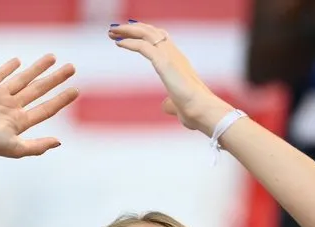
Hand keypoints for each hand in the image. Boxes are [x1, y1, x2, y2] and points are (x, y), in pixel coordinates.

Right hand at [0, 54, 78, 164]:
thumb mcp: (16, 148)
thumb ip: (38, 146)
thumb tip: (59, 142)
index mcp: (20, 122)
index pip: (46, 108)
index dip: (61, 99)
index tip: (76, 90)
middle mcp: (12, 107)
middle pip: (39, 90)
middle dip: (56, 79)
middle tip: (72, 68)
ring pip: (23, 78)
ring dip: (38, 68)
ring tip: (53, 57)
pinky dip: (8, 68)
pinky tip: (18, 61)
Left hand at [108, 22, 232, 135]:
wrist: (202, 110)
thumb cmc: (194, 110)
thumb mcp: (178, 105)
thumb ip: (170, 103)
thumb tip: (164, 106)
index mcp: (178, 61)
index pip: (161, 38)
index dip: (145, 33)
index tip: (129, 33)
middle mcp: (174, 54)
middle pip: (151, 31)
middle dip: (132, 28)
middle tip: (115, 29)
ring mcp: (170, 56)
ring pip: (146, 33)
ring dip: (127, 30)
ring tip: (112, 31)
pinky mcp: (164, 62)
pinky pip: (143, 46)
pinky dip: (129, 42)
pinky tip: (118, 43)